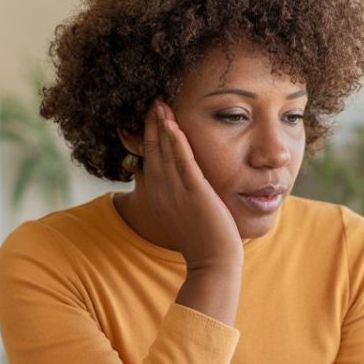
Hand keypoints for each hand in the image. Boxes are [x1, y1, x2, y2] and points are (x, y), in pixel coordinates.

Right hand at [141, 101, 243, 271]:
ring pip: (165, 151)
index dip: (150, 136)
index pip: (151, 158)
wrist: (213, 262)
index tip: (152, 117)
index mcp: (160, 196)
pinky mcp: (194, 192)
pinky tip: (173, 125)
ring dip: (162, 125)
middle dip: (153, 124)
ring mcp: (177, 191)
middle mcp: (163, 191)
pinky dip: (177, 143)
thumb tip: (187, 186)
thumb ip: (182, 196)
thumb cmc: (204, 241)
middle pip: (154, 150)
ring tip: (160, 103)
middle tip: (153, 101)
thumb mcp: (186, 214)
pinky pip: (183, 162)